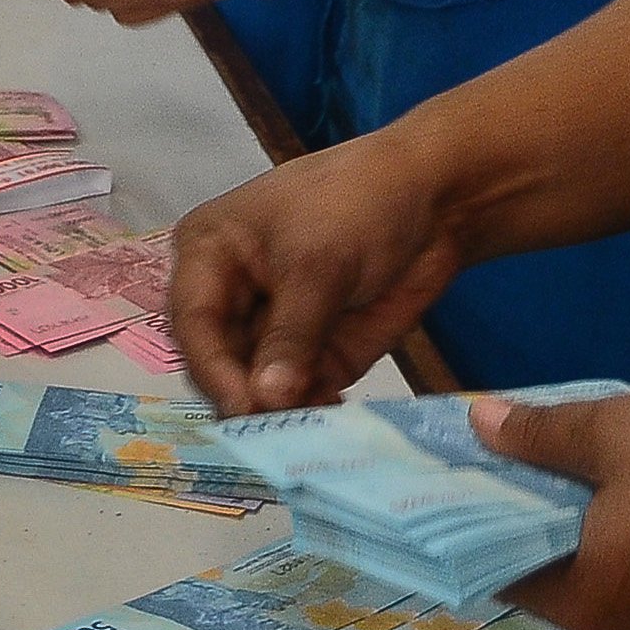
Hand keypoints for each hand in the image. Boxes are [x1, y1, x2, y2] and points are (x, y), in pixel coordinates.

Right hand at [168, 128, 476, 413]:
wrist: (435, 201)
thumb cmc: (359, 205)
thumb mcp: (318, 264)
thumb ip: (290, 335)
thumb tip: (265, 400)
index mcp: (209, 254)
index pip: (194, 322)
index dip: (214, 369)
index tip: (247, 408)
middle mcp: (231, 296)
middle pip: (219, 363)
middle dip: (248, 396)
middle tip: (281, 428)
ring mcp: (272, 330)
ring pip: (258, 387)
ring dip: (282, 412)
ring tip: (313, 428)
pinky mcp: (313, 354)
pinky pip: (300, 395)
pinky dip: (313, 412)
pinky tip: (334, 420)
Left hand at [476, 389, 629, 629]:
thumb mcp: (616, 433)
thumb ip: (538, 434)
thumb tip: (477, 425)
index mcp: (585, 606)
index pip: (495, 572)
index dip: (465, 522)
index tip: (442, 478)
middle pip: (539, 574)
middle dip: (513, 514)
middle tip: (480, 455)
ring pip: (586, 569)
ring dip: (562, 518)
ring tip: (534, 453)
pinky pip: (626, 569)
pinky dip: (604, 529)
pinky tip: (599, 477)